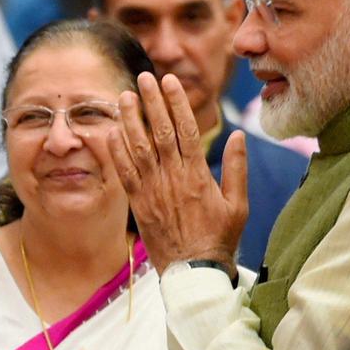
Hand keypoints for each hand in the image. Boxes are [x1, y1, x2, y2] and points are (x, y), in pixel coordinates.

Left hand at [106, 72, 248, 270]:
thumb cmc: (219, 238)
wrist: (193, 272)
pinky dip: (117, 152)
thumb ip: (237, 168)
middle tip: (143, 78)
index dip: (176, 102)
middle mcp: (173, 178)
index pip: (185, 129)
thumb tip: (238, 135)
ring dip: (130, 120)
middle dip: (151, 102)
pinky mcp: (138, 203)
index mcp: (198, 175)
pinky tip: (111, 132)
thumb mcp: (238, 204)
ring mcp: (153, 190)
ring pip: (138, 148)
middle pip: (160, 131)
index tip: (169, 81)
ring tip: (124, 97)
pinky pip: (124, 173)